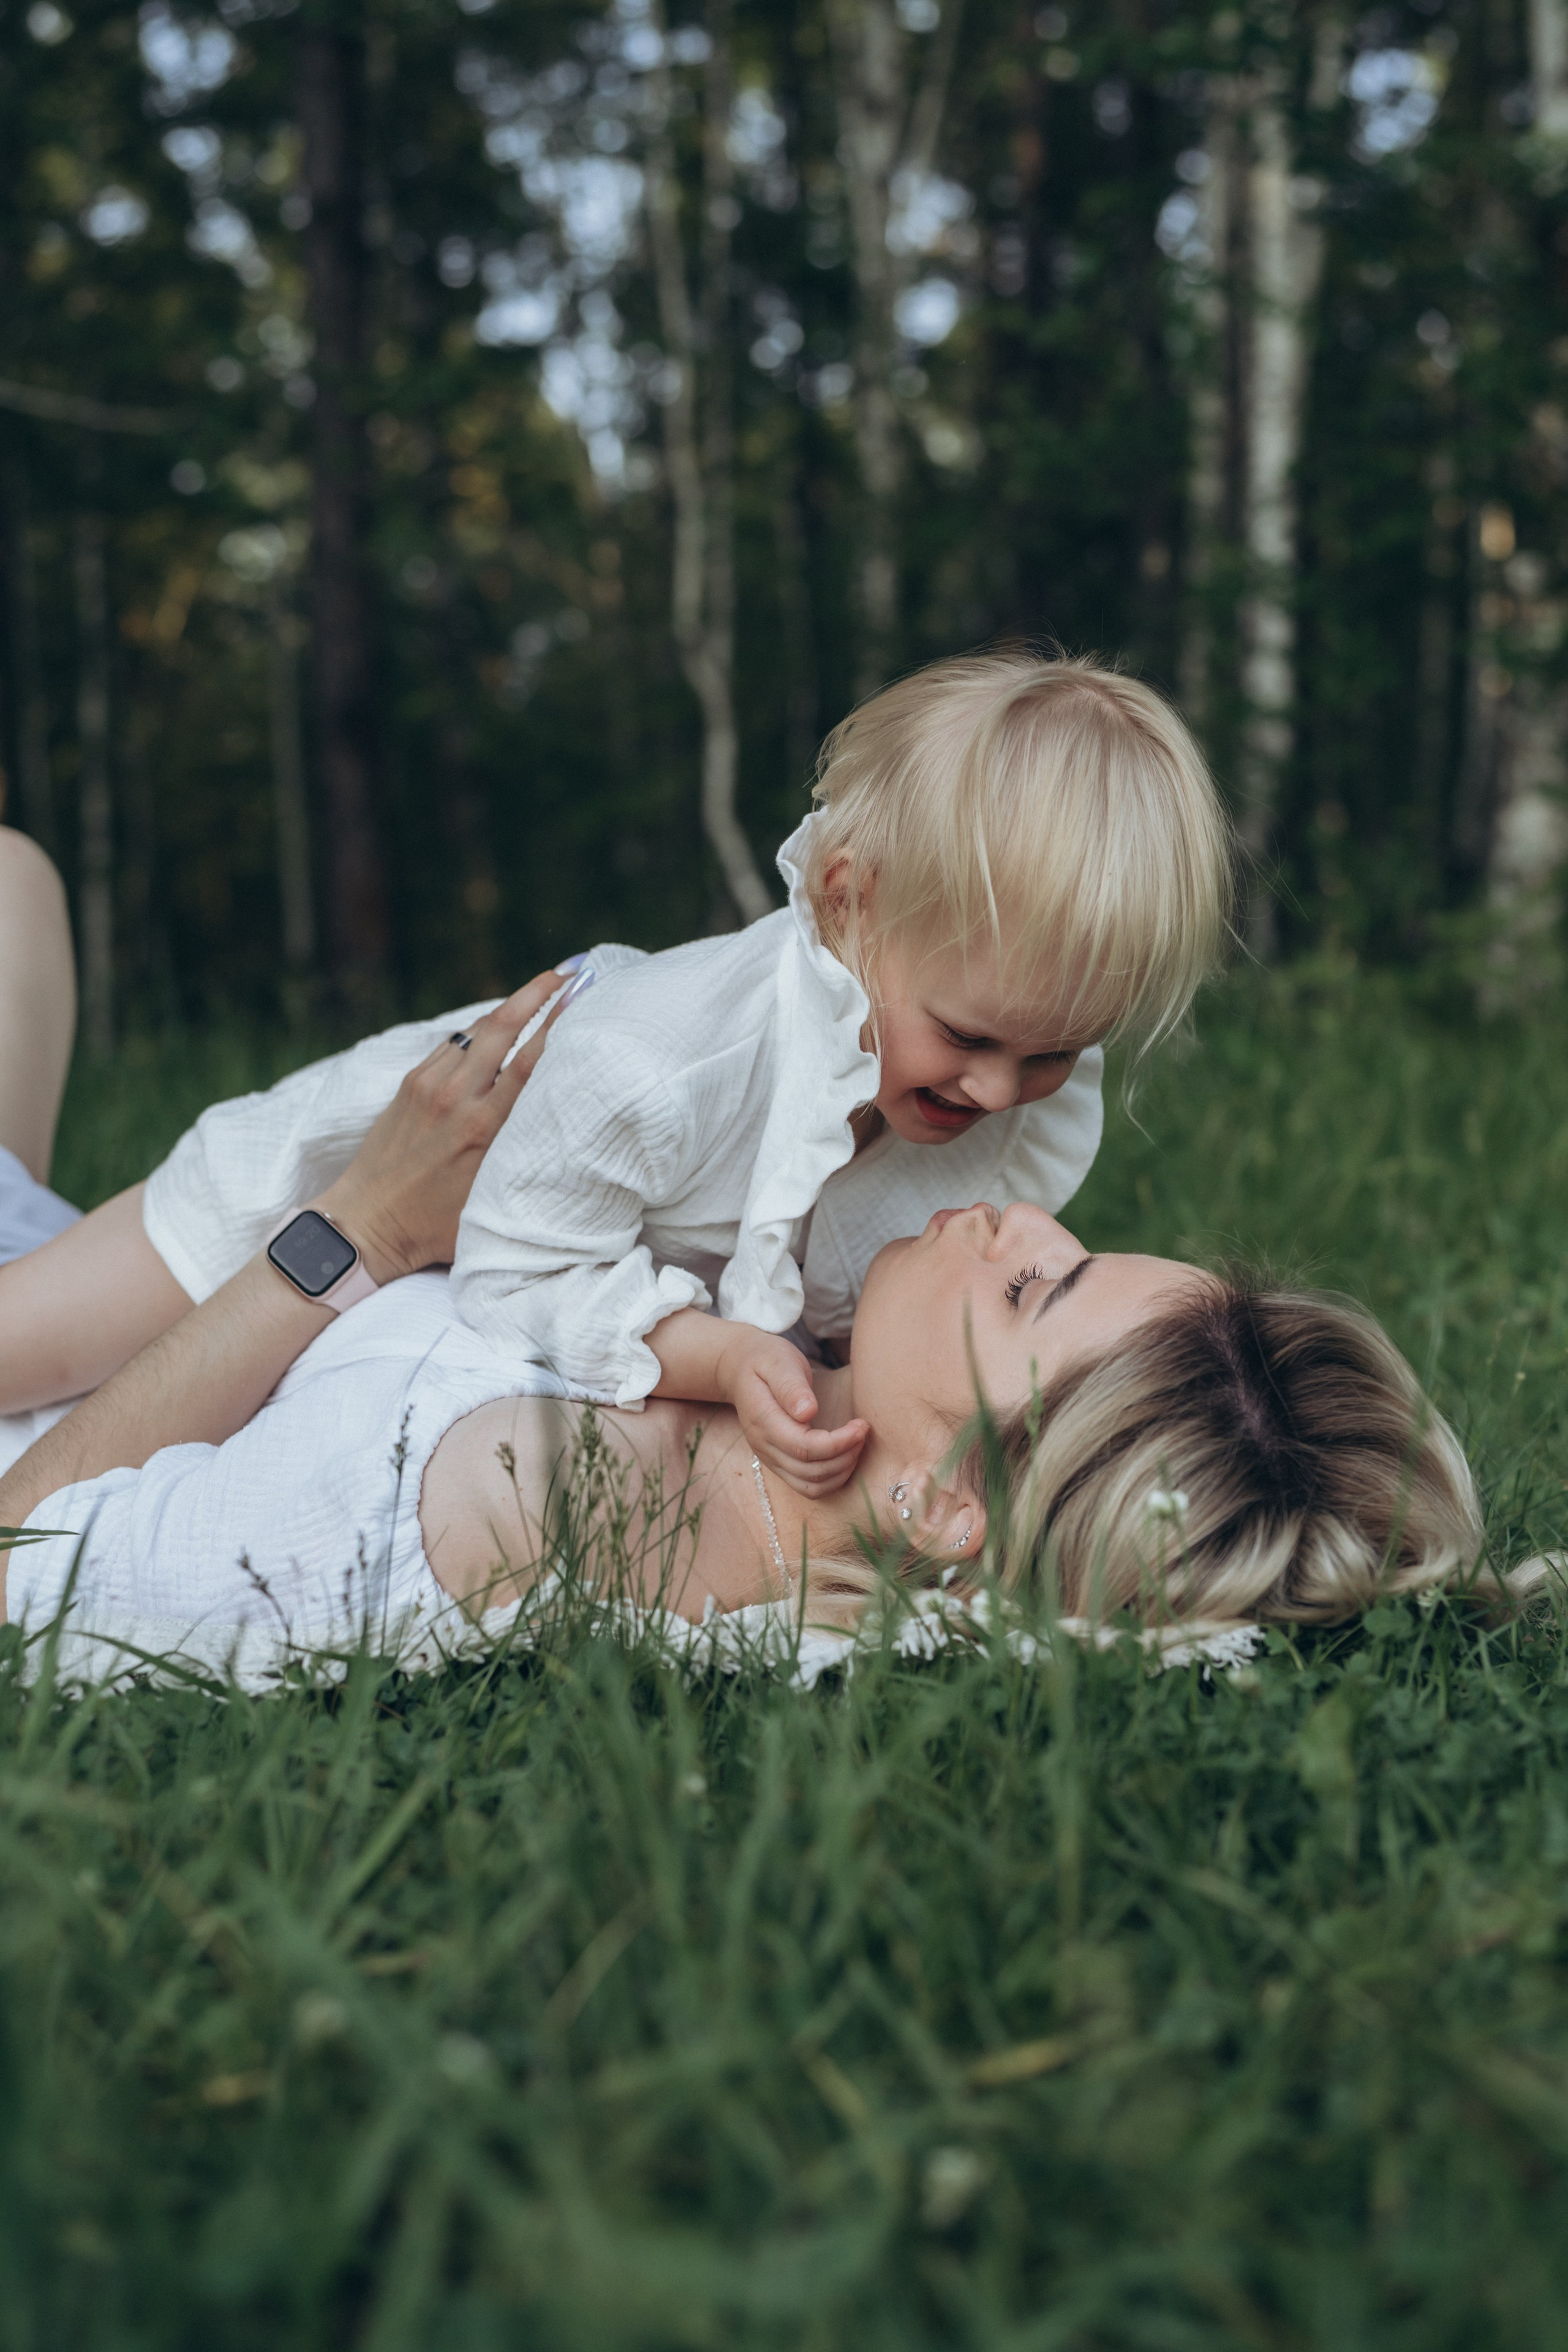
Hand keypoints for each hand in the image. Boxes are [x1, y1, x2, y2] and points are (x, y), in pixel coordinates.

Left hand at [317, 969, 575, 1284]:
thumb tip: (563, 1134)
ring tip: (544, 988)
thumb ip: (523, 1160)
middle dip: (539, 991)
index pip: (530, 1061)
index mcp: (482, 1129)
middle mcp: (456, 1098)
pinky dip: (480, 1030)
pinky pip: (453, 1044)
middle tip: (571, 970)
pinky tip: (500, 1025)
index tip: (584, 994)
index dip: (559, 1022)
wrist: (365, 1223)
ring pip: (476, 1029)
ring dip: (512, 1006)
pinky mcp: (410, 1083)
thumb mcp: (490, 1198)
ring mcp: (429, 1085)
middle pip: (503, 1024)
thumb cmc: (434, 1226)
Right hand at [717, 1327, 868, 1499]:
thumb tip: (808, 1412)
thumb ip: (790, 1386)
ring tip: (857, 1443)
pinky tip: (845, 1456)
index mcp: (763, 1420)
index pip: (804, 1447)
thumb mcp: (778, 1361)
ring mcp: (769, 1458)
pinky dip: (831, 1478)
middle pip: (810, 1471)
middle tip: (863, 1431)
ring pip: (810, 1486)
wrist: (739, 1369)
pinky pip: (807, 1486)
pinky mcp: (778, 1463)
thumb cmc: (765, 1360)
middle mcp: (763, 1446)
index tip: (861, 1425)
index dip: (838, 1443)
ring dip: (840, 1471)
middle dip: (845, 1456)